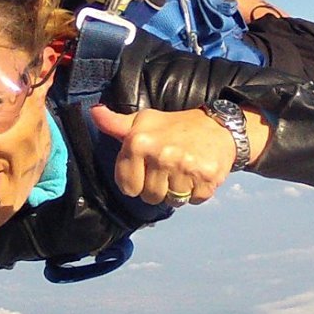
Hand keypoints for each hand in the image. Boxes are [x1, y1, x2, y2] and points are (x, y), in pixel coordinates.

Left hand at [89, 105, 238, 206]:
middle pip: (150, 197)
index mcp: (139, 142)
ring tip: (184, 169)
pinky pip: (194, 201)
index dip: (138, 181)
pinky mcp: (206, 177)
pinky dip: (197, 192)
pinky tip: (198, 173)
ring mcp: (184, 166)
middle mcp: (160, 154)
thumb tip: (94, 112)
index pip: (128, 187)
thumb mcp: (143, 121)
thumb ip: (115, 123)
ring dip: (179, 190)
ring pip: (172, 200)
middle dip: (159, 187)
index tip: (149, 168)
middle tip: (170, 167)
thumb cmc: (175, 127)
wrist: (219, 125)